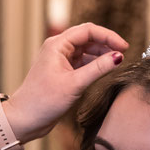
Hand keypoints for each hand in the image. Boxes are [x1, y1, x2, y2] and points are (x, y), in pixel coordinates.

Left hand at [3, 23, 127, 142]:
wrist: (24, 119)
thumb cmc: (43, 101)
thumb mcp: (74, 84)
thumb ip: (98, 69)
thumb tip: (118, 57)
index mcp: (57, 45)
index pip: (88, 31)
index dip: (108, 36)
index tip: (124, 47)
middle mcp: (59, 48)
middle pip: (88, 37)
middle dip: (106, 43)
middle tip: (124, 53)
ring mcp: (61, 60)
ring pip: (87, 50)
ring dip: (102, 54)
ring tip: (116, 62)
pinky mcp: (64, 71)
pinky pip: (84, 62)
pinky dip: (95, 64)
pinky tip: (105, 70)